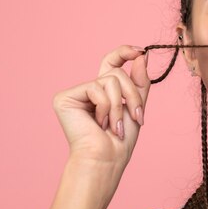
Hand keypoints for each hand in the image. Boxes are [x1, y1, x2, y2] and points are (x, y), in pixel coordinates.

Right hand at [51, 45, 150, 168]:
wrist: (107, 158)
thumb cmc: (121, 139)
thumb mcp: (136, 105)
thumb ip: (140, 81)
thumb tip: (142, 55)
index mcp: (104, 91)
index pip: (112, 62)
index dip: (124, 52)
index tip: (140, 51)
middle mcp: (89, 89)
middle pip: (116, 72)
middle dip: (132, 95)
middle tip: (136, 116)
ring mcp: (76, 93)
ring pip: (110, 79)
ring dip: (120, 105)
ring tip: (114, 125)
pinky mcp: (65, 97)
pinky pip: (96, 88)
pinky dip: (105, 107)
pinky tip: (99, 124)